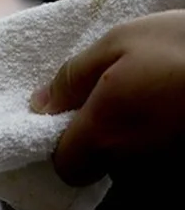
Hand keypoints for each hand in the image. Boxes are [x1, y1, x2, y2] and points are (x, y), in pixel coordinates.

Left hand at [29, 11, 184, 185]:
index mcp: (105, 133)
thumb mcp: (117, 43)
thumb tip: (39, 105)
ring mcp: (166, 166)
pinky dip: (155, 139)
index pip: (65, 166)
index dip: (58, 143)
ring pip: (130, 163)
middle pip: (97, 167)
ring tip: (144, 96)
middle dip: (94, 139)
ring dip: (127, 137)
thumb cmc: (182, 46)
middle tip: (106, 98)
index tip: (66, 114)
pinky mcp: (184, 166)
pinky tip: (166, 107)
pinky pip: (158, 160)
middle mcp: (136, 160)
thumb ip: (72, 77)